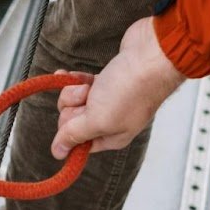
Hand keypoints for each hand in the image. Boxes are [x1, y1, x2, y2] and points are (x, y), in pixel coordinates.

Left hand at [51, 17, 185, 159]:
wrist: (151, 55)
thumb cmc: (130, 90)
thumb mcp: (98, 120)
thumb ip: (75, 136)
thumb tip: (58, 154)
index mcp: (111, 137)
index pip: (78, 144)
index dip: (70, 131)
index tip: (76, 117)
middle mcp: (109, 121)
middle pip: (72, 121)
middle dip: (73, 106)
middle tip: (89, 98)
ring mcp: (107, 100)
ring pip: (74, 101)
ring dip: (75, 90)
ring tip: (91, 85)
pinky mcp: (106, 81)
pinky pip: (79, 85)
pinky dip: (74, 79)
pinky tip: (70, 74)